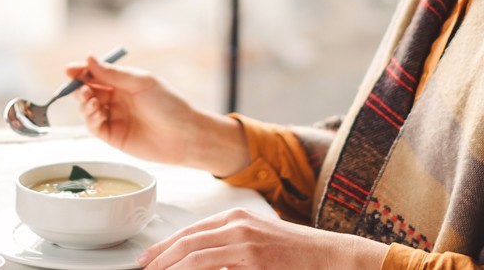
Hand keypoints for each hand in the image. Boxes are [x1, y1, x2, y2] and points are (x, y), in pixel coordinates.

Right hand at [67, 55, 247, 173]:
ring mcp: (114, 118)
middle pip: (89, 91)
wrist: (184, 135)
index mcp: (124, 83)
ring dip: (83, 103)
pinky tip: (94, 112)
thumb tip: (88, 58)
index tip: (69, 70)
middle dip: (80, 88)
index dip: (81, 72)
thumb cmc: (168, 104)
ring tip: (90, 100)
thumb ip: (112, 73)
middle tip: (80, 87)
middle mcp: (117, 99)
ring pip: (87, 109)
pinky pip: (93, 126)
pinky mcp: (113, 136)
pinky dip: (89, 118)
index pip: (96, 75)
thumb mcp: (139, 82)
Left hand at [136, 208, 388, 269]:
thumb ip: (229, 250)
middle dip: (160, 259)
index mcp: (236, 219)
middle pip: (186, 242)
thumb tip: (198, 262)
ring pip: (194, 256)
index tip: (147, 261)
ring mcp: (245, 242)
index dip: (165, 248)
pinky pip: (212, 266)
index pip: (190, 232)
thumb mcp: (258, 245)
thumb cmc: (298, 256)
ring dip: (170, 268)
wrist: (335, 257)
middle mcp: (237, 225)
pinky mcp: (253, 258)